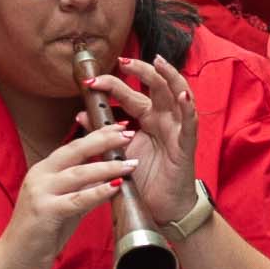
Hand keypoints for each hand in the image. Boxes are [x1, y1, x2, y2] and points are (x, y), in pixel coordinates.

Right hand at [0, 122, 131, 268]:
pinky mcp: (45, 211)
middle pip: (76, 151)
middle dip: (104, 140)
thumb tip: (107, 179)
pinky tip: (115, 187)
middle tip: (128, 134)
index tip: (120, 127)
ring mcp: (40, 192)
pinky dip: (98, 193)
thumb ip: (82, 190)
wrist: (13, 258)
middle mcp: (40, 175)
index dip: (97, 135)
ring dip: (107, 167)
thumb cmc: (40, 233)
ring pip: (79, 173)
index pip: (74, 146)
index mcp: (44, 170)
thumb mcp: (64, 205)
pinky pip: (77, 200)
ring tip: (130, 164)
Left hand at [88, 54, 200, 227]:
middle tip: (122, 61)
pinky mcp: (186, 144)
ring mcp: (176, 128)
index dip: (111, 83)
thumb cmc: (143, 179)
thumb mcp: (117, 153)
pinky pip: (189, 122)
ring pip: (177, 94)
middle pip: (155, 85)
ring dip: (169, 76)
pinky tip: (181, 95)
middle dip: (140, 70)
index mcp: (146, 118)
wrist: (159, 207)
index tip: (90, 81)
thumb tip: (80, 115)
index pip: (129, 93)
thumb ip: (101, 134)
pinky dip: (187, 107)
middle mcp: (163, 118)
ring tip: (158, 62)